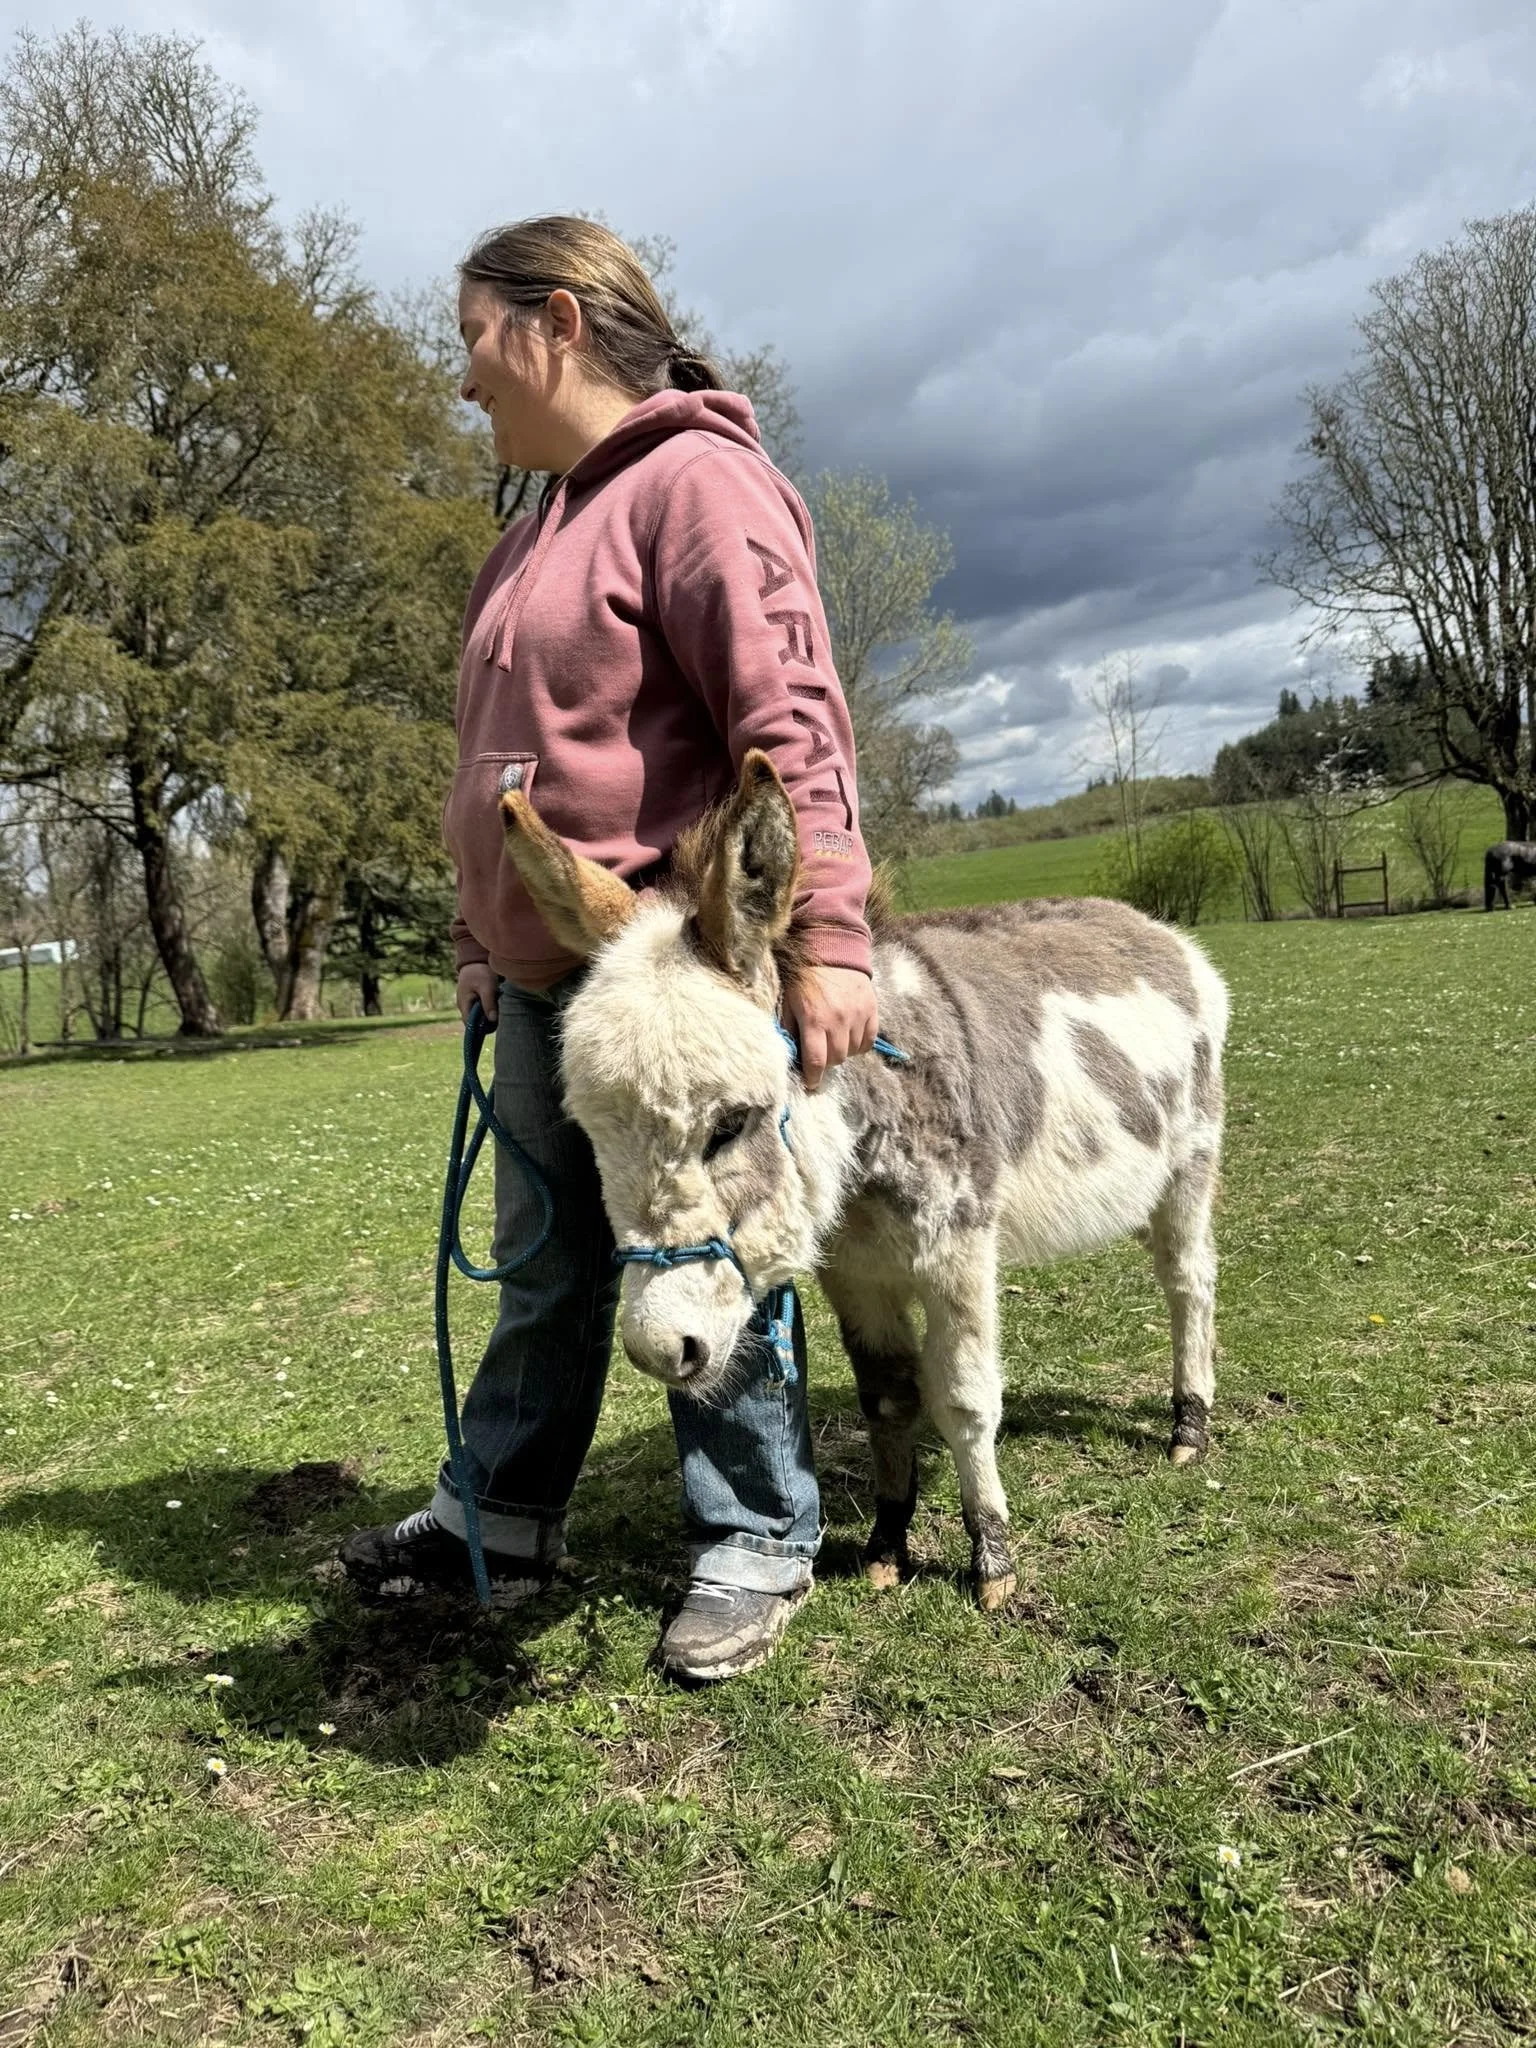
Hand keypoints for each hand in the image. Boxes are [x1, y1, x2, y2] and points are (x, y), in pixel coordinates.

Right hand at [456, 962, 498, 1027]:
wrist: (476, 959)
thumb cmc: (480, 972)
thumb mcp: (487, 987)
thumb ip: (489, 1003)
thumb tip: (492, 1021)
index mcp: (464, 1004)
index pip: (470, 1024)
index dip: (481, 1028)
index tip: (494, 1024)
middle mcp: (464, 1006)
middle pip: (475, 1022)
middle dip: (487, 1022)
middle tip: (499, 1016)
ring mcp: (468, 1003)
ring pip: (479, 1016)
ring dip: (488, 1014)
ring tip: (498, 1007)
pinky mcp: (474, 999)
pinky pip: (480, 1009)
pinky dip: (488, 1008)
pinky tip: (496, 1003)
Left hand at [783, 965, 877, 1091]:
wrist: (833, 950)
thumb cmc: (805, 979)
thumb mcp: (788, 1002)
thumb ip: (789, 1029)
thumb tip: (790, 1055)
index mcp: (814, 1020)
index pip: (816, 1062)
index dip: (812, 1078)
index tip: (809, 1083)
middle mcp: (838, 1020)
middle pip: (836, 1059)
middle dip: (826, 1062)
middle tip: (819, 1054)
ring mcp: (858, 1016)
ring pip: (853, 1052)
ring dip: (842, 1052)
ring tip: (833, 1040)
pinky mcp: (871, 1010)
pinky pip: (868, 1041)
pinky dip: (859, 1044)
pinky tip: (849, 1036)